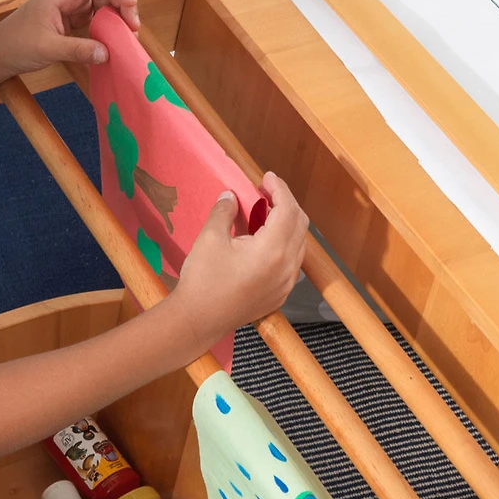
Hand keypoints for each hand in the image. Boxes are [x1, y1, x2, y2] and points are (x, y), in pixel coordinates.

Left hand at [0, 0, 139, 77]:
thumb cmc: (17, 46)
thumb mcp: (49, 48)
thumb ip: (78, 50)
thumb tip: (107, 53)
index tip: (132, 8)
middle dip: (121, 3)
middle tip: (134, 27)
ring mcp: (68, 7)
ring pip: (100, 2)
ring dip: (117, 14)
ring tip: (129, 33)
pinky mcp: (69, 20)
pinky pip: (94, 16)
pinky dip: (108, 24)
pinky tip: (115, 37)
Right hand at [173, 171, 308, 345]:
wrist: (198, 320)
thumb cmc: (203, 279)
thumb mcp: (210, 238)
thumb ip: (225, 212)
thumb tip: (231, 196)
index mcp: (273, 250)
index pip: (288, 210)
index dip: (279, 189)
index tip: (266, 178)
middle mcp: (287, 267)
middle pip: (300, 224)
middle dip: (285, 203)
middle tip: (265, 193)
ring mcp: (286, 283)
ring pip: (299, 244)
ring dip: (287, 224)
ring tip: (265, 214)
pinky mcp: (280, 294)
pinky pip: (292, 262)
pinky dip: (284, 244)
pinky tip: (265, 241)